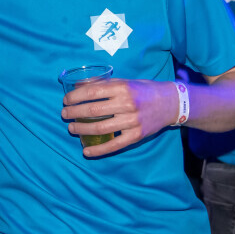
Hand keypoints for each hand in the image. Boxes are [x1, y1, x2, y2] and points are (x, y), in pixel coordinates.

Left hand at [62, 79, 178, 157]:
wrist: (170, 103)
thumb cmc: (142, 90)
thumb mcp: (124, 81)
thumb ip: (103, 84)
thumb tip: (77, 86)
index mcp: (122, 88)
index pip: (91, 92)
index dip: (75, 97)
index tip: (66, 100)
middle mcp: (127, 104)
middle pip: (92, 110)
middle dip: (74, 113)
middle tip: (64, 115)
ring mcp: (132, 121)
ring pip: (100, 128)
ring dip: (81, 130)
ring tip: (71, 128)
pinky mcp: (137, 135)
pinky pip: (114, 145)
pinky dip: (98, 150)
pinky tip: (86, 151)